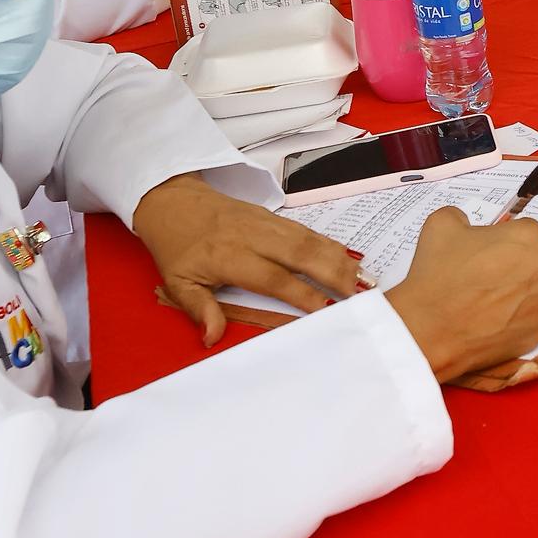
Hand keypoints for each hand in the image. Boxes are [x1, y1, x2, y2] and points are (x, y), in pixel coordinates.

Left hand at [134, 176, 360, 346]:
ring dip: (338, 258)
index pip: (273, 277)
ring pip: (308, 239)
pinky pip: (305, 230)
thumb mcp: (178, 282)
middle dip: (333, 272)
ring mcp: (264, 223)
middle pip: (300, 253)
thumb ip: (199, 309)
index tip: (325, 310)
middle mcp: (252, 236)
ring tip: (364, 278)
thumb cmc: (176, 245)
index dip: (301, 293)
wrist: (172, 200)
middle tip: (360, 293)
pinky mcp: (271, 216)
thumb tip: (212, 338)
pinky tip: (348, 257)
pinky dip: (329, 244)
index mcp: (229, 256)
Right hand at [384, 208, 537, 382]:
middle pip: (531, 260)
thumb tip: (466, 225)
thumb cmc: (438, 280)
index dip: (500, 240)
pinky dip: (513, 318)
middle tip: (481, 275)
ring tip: (481, 299)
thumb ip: (462, 216)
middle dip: (510, 265)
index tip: (484, 252)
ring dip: (513, 291)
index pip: (522, 231)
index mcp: (528, 238)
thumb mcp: (441, 225)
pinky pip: (529, 318)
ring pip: (532, 290)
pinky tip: (488, 318)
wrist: (429, 332)